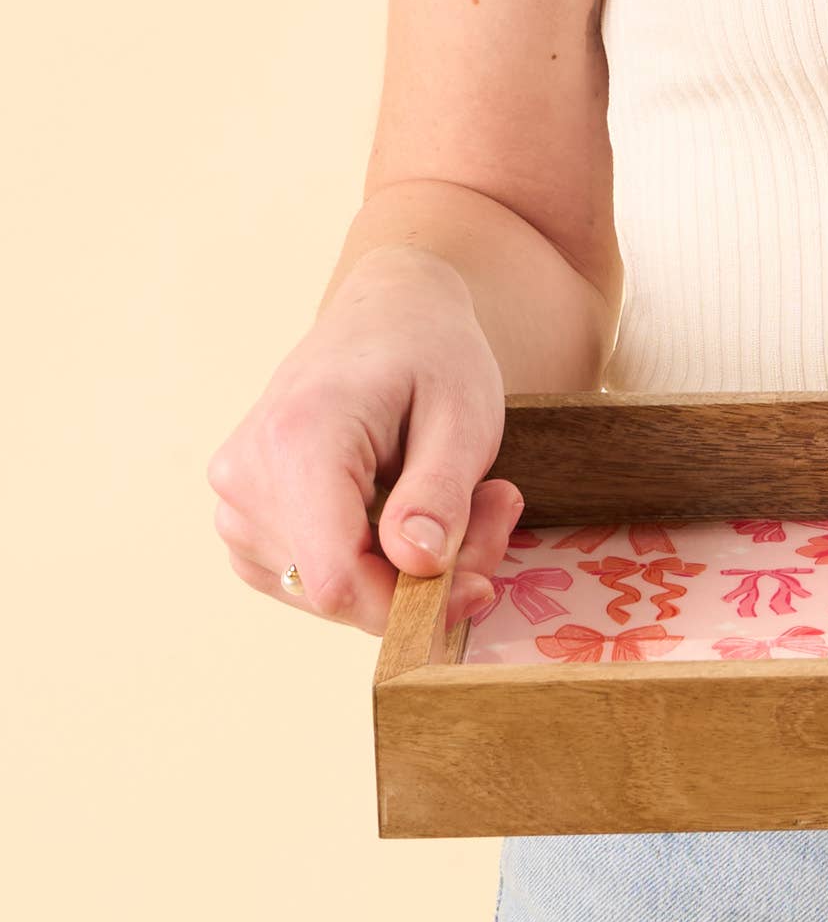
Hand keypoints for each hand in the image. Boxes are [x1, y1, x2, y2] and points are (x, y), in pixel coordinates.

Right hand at [206, 246, 524, 634]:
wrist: (386, 314)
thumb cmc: (432, 354)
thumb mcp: (464, 415)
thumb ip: (439, 494)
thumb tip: (417, 570)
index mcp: (297, 439)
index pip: (337, 578)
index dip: (411, 607)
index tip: (482, 584)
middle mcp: (246, 476)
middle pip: (338, 589)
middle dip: (428, 578)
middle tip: (498, 510)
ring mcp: (235, 502)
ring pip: (328, 592)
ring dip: (407, 570)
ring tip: (467, 500)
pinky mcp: (245, 520)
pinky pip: (316, 578)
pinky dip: (375, 564)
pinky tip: (415, 512)